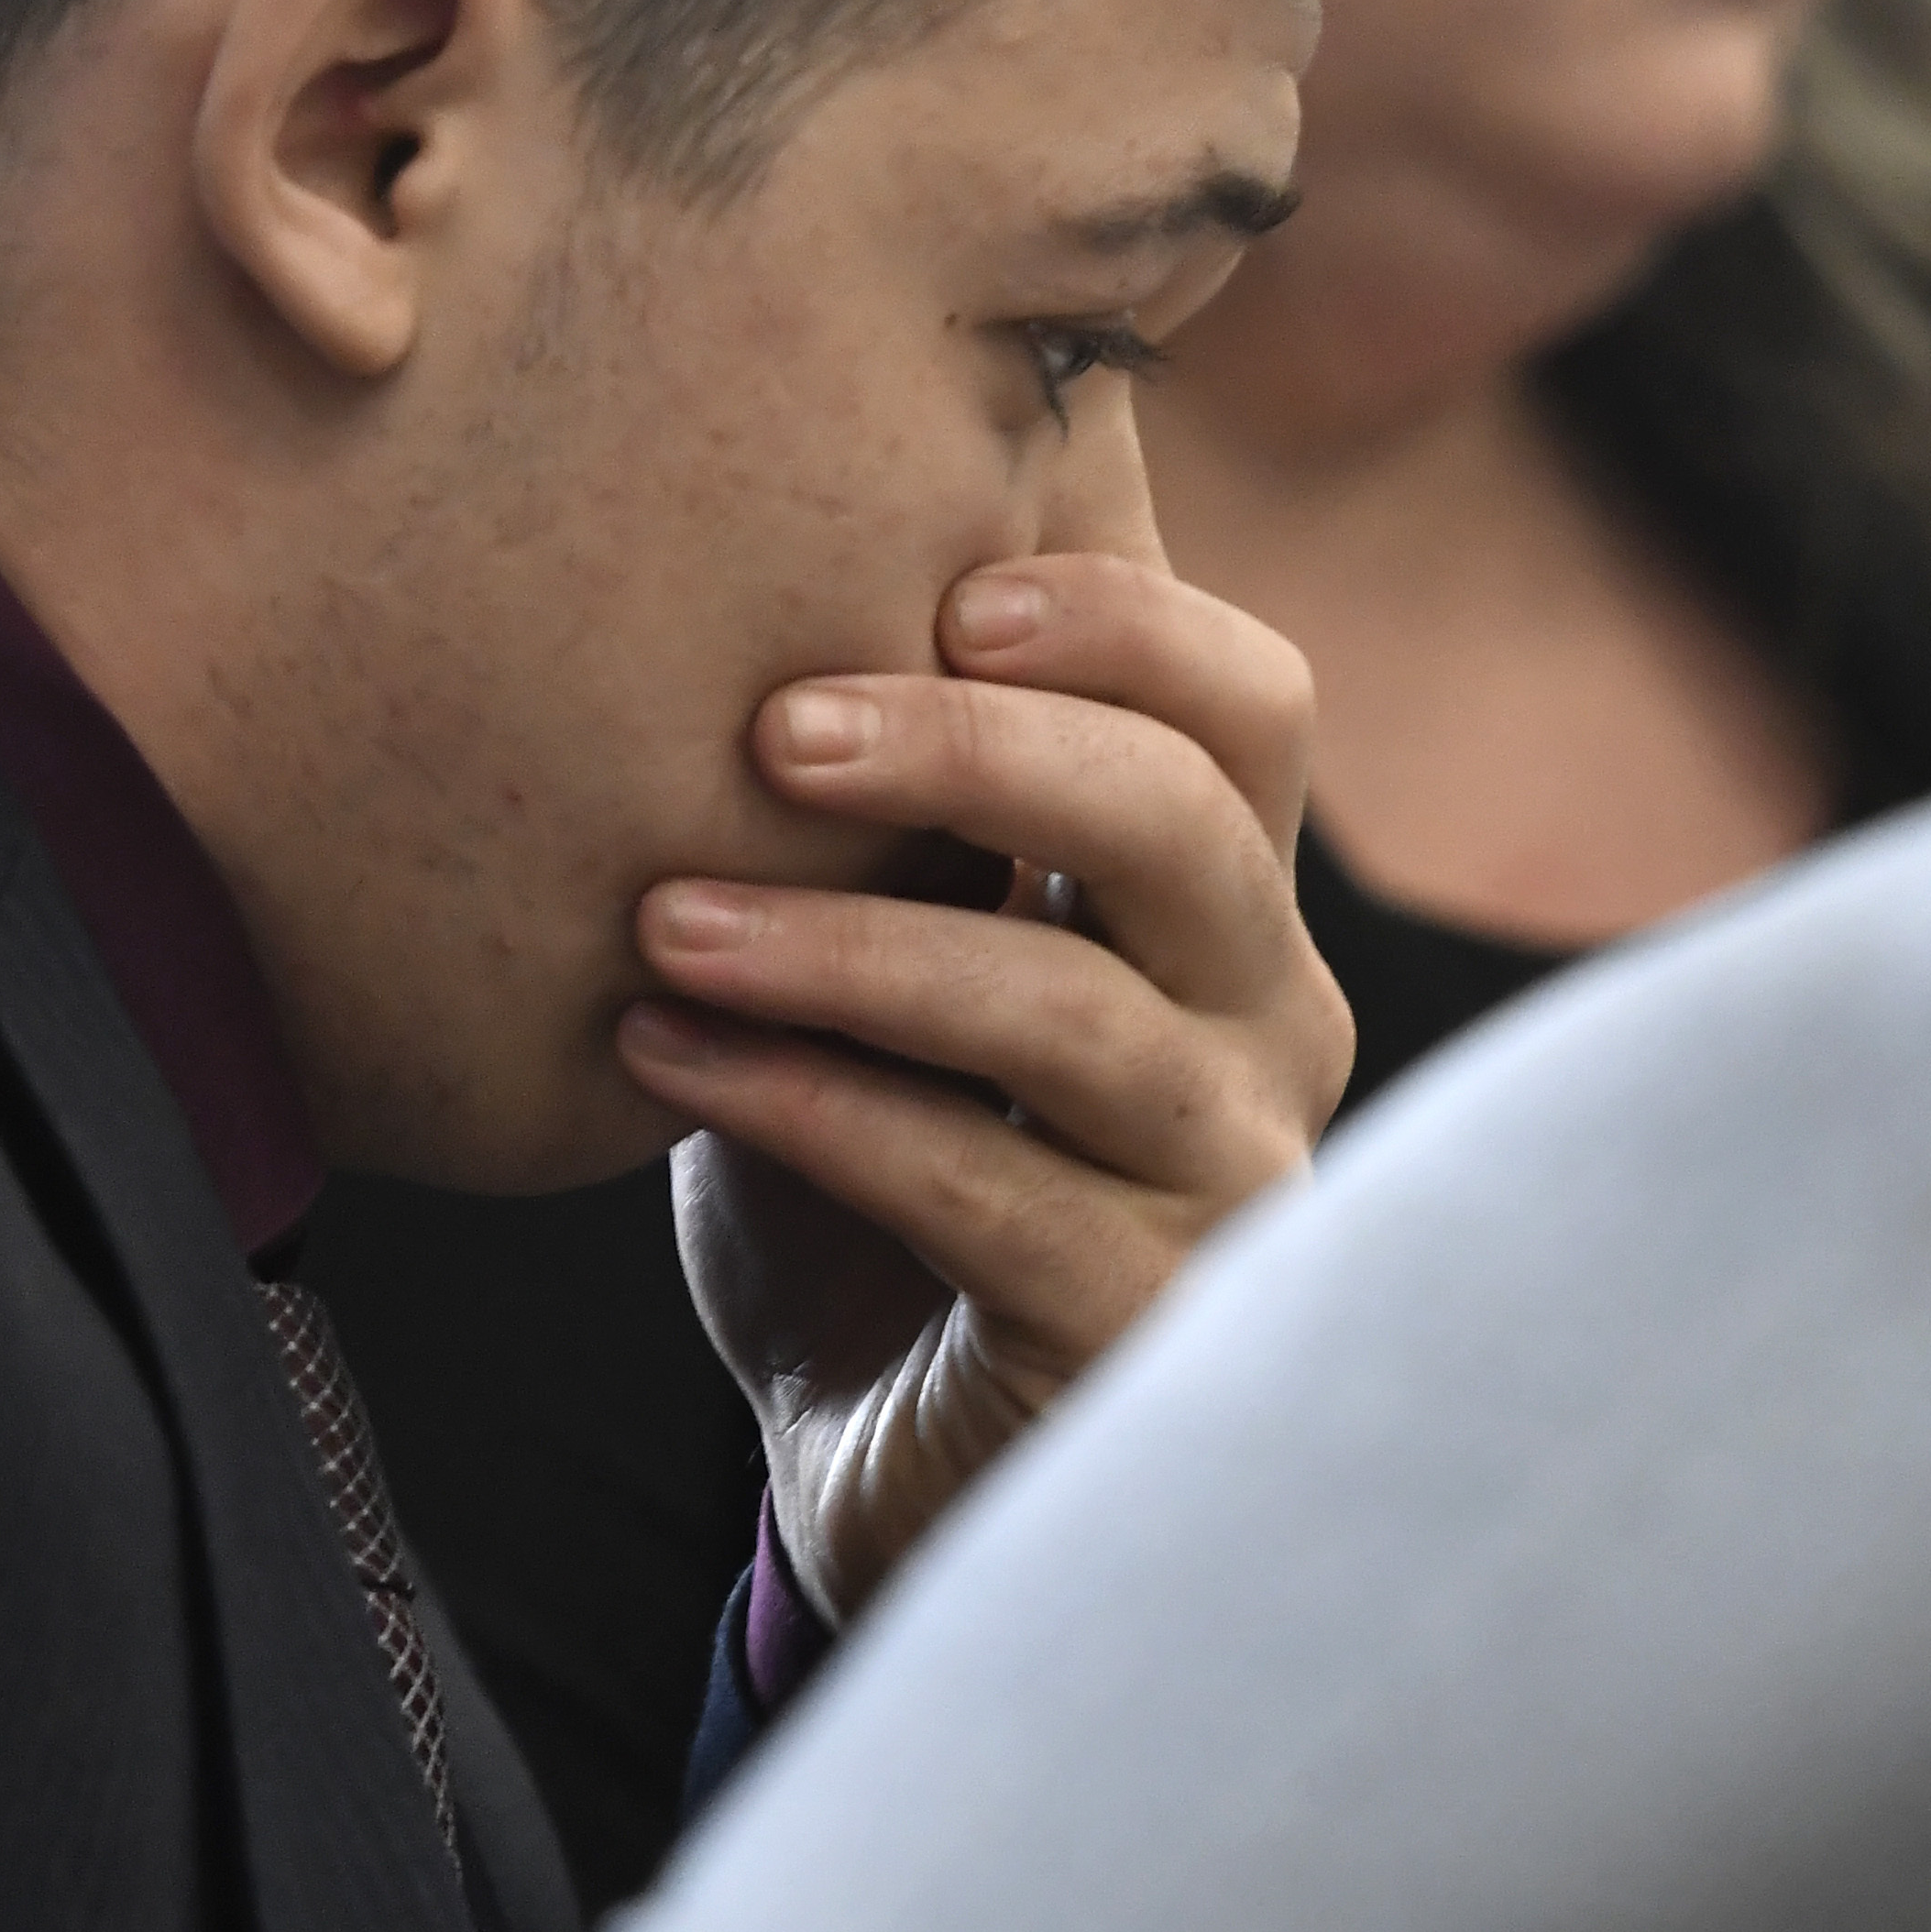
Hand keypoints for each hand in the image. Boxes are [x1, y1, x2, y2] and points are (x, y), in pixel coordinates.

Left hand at [613, 551, 1348, 1621]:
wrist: (872, 1445)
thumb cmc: (881, 1146)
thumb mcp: (886, 933)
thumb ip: (887, 778)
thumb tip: (788, 486)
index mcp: (1222, 898)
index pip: (1252, 703)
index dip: (1123, 622)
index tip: (938, 593)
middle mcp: (1270, 1021)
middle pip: (1186, 823)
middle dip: (977, 753)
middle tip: (771, 730)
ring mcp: (1227, 1181)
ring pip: (1074, 1016)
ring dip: (849, 949)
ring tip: (660, 919)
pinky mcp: (1141, 1326)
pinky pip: (986, 1195)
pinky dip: (811, 1110)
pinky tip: (664, 1058)